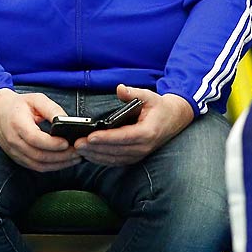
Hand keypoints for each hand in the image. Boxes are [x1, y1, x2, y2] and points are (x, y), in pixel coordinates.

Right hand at [0, 88, 78, 172]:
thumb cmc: (18, 104)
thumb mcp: (36, 99)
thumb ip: (52, 109)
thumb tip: (68, 121)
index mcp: (17, 124)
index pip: (34, 138)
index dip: (52, 143)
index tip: (67, 142)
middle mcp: (14, 141)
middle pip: (38, 155)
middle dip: (61, 156)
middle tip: (78, 152)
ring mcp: (14, 152)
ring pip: (38, 164)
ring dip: (59, 164)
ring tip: (75, 158)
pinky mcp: (17, 158)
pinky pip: (35, 167)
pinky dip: (51, 167)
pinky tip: (64, 162)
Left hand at [76, 85, 194, 166]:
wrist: (174, 119)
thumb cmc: (159, 107)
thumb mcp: (149, 96)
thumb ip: (133, 93)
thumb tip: (120, 89)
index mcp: (148, 132)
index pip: (123, 137)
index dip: (106, 138)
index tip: (90, 136)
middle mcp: (144, 147)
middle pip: (115, 150)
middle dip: (95, 148)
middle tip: (77, 143)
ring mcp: (139, 154)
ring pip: (114, 158)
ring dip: (95, 155)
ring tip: (79, 149)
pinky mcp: (135, 157)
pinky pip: (116, 161)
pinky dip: (101, 159)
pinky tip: (88, 154)